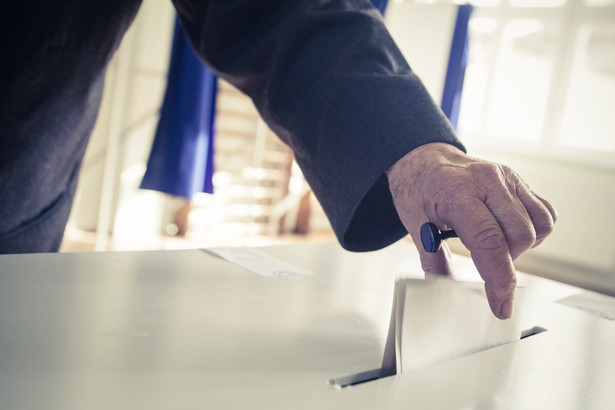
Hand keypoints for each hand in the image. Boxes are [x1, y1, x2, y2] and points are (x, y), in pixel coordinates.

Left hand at [386, 143, 556, 318]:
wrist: (423, 160)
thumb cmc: (417, 190)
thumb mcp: (414, 224)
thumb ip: (432, 261)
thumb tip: (443, 293)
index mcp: (456, 191)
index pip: (488, 241)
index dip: (498, 279)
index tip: (501, 305)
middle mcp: (487, 180)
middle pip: (519, 236)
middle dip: (506, 260)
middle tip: (482, 260)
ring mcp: (506, 177)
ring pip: (537, 226)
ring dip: (521, 246)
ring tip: (493, 243)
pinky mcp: (519, 179)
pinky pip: (544, 214)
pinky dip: (534, 231)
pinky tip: (508, 231)